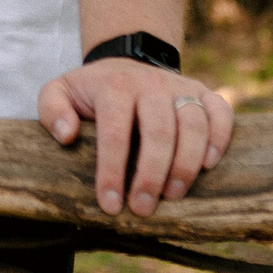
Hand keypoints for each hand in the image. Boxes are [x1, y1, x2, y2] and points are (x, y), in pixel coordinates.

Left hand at [38, 59, 232, 216]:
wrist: (126, 63)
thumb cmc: (92, 91)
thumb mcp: (59, 91)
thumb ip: (52, 110)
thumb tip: (67, 135)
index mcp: (115, 87)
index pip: (115, 132)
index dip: (112, 170)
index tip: (110, 204)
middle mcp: (151, 84)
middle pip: (159, 131)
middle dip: (151, 175)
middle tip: (143, 208)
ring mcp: (181, 88)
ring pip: (193, 124)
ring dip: (186, 164)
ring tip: (173, 196)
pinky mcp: (204, 93)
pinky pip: (221, 112)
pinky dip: (219, 137)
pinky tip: (208, 165)